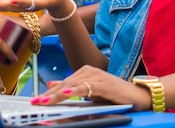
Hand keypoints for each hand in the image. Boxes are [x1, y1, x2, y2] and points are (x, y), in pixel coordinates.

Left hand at [31, 65, 151, 111]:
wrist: (138, 96)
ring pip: (72, 85)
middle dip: (49, 94)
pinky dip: (76, 90)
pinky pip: (87, 87)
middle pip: (65, 84)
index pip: (63, 84)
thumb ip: (72, 89)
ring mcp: (96, 76)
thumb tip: (52, 85)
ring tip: (45, 100)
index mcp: (84, 72)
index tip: (36, 100)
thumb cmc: (114, 95)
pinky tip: (66, 94)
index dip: (49, 93)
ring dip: (57, 94)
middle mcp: (89, 71)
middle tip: (36, 102)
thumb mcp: (90, 93)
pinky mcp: (105, 83)